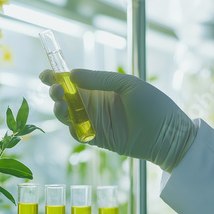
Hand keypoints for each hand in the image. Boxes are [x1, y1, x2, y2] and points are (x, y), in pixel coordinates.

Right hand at [39, 69, 195, 171]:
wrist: (168, 134)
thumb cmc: (153, 104)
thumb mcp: (128, 84)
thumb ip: (100, 79)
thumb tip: (72, 74)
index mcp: (99, 87)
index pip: (72, 80)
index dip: (56, 77)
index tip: (45, 75)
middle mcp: (93, 103)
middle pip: (65, 97)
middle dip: (55, 92)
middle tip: (55, 90)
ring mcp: (94, 121)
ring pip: (68, 115)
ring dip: (59, 110)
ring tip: (61, 105)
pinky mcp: (97, 139)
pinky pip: (78, 133)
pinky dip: (72, 129)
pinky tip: (73, 123)